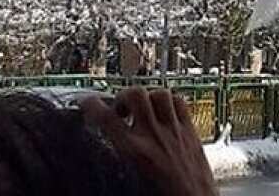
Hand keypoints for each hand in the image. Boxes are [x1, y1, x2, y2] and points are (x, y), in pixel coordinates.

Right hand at [81, 87, 217, 195]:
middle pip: (136, 95)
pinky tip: (163, 113)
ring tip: (141, 110)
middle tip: (119, 110)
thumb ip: (115, 164)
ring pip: (160, 94)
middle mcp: (154, 137)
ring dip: (147, 97)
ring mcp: (175, 131)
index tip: (87, 103)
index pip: (106, 118)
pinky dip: (169, 102)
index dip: (91, 105)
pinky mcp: (192, 133)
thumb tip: (105, 151)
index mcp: (134, 153)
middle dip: (123, 97)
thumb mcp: (129, 184)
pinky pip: (180, 103)